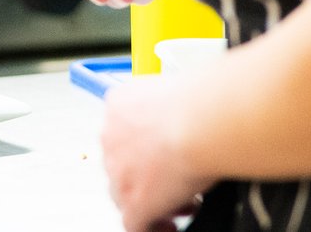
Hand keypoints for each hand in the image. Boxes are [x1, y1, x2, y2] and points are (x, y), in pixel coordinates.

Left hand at [102, 75, 213, 231]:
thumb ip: (167, 107)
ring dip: (153, 201)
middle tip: (177, 182)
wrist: (199, 122)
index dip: (145, 150)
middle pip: (122, 165)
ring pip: (125, 195)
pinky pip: (134, 224)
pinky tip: (172, 226)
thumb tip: (183, 113)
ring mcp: (118, 173)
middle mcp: (111, 137)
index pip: (123, 133)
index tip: (165, 155)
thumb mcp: (173, 91)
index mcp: (119, 106)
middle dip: (149, 176)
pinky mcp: (134, 202)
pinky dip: (153, 227)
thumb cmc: (198, 103)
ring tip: (183, 204)